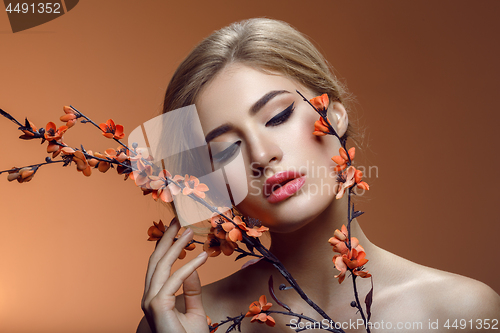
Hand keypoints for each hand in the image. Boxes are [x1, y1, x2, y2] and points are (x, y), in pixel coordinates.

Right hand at [141, 218, 209, 332]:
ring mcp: (151, 301)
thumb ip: (192, 289)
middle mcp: (149, 296)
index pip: (159, 265)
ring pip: (162, 266)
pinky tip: (203, 257)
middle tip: (179, 219)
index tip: (178, 229)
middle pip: (156, 260)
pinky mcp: (157, 306)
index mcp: (155, 296)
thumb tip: (193, 267)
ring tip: (190, 230)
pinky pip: (175, 280)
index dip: (167, 245)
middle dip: (167, 238)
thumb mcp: (195, 309)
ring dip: (176, 246)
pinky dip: (190, 267)